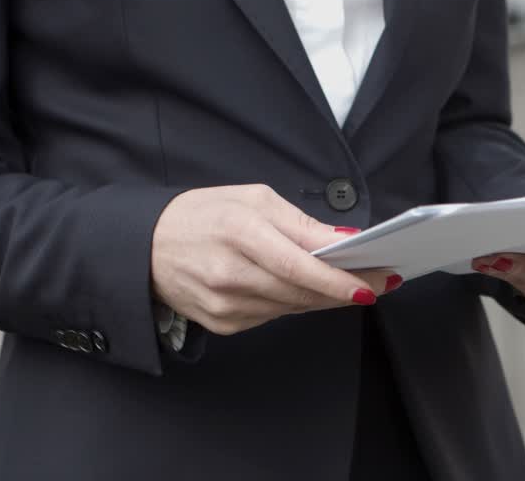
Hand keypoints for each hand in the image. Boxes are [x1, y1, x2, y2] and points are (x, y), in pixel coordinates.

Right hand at [151, 184, 400, 334]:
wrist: (146, 245)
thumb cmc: (203, 214)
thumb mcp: (252, 199)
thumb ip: (300, 223)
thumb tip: (345, 241)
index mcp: (240, 232)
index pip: (300, 266)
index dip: (340, 280)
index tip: (374, 284)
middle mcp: (230, 274)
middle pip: (302, 292)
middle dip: (344, 289)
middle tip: (378, 282)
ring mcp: (224, 304)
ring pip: (292, 308)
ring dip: (323, 297)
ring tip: (347, 283)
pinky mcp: (222, 323)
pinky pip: (272, 316)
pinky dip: (293, 304)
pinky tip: (301, 290)